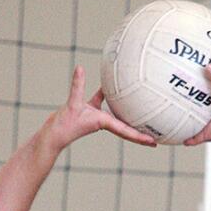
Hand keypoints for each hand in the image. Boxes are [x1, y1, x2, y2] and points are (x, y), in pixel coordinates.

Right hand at [42, 65, 157, 151]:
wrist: (52, 135)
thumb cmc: (63, 126)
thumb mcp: (71, 104)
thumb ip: (77, 86)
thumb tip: (79, 68)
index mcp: (103, 123)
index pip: (126, 131)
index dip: (140, 137)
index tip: (154, 142)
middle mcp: (103, 121)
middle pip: (127, 127)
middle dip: (141, 130)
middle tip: (157, 133)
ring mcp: (97, 117)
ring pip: (117, 113)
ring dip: (128, 111)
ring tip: (142, 107)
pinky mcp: (88, 111)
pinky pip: (102, 100)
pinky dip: (107, 93)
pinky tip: (110, 83)